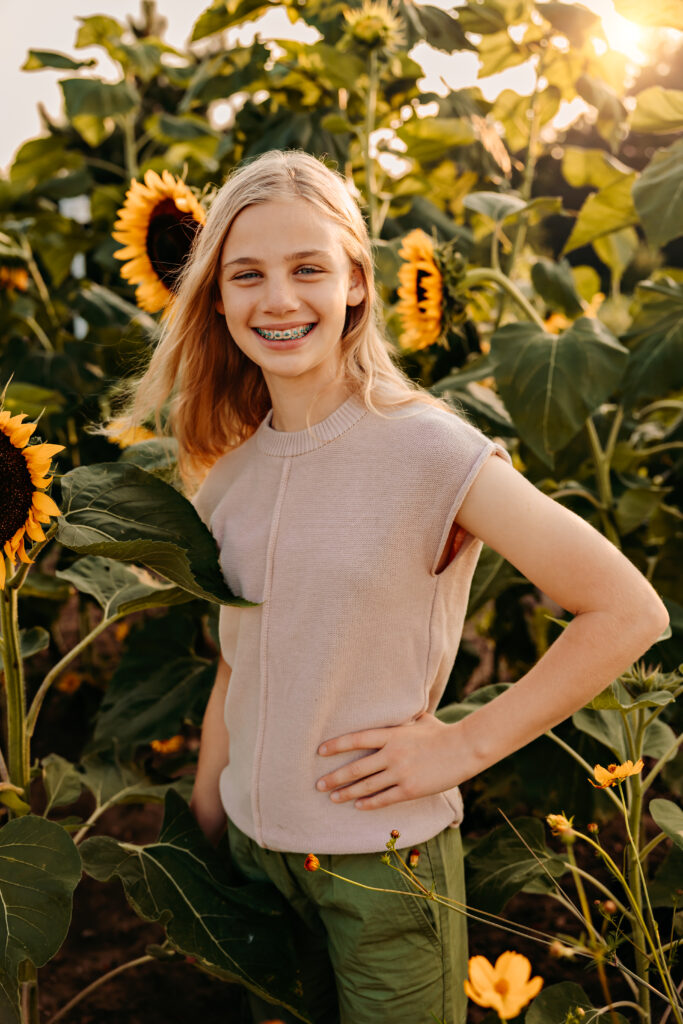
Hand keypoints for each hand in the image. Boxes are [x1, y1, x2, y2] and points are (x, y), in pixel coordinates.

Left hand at [316, 713, 460, 809]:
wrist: (465, 748)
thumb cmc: (443, 732)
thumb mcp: (420, 720)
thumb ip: (405, 719)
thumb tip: (400, 710)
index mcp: (392, 734)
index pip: (357, 739)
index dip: (336, 745)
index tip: (320, 751)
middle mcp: (392, 753)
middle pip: (356, 767)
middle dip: (335, 777)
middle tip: (318, 784)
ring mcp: (401, 772)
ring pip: (366, 786)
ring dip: (347, 792)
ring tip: (332, 797)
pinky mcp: (410, 789)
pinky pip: (384, 798)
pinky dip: (369, 803)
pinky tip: (358, 806)